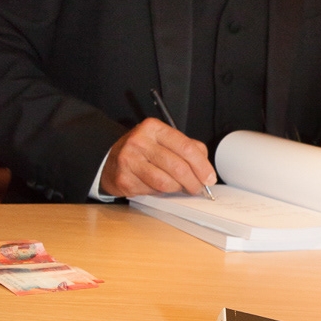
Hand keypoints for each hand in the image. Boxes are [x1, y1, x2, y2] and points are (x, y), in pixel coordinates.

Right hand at [100, 118, 215, 197]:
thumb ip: (188, 149)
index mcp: (153, 128)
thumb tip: (206, 170)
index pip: (185, 147)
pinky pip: (152, 191)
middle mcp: (139, 141)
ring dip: (177, 189)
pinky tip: (158, 186)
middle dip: (193, 182)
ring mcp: (129, 160)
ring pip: (165, 182)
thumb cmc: (144, 151)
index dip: (201, 165)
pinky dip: (160, 192)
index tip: (209, 178)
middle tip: (198, 188)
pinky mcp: (124, 178)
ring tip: (178, 187)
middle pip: (177, 167)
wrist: (112, 160)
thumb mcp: (165, 141)